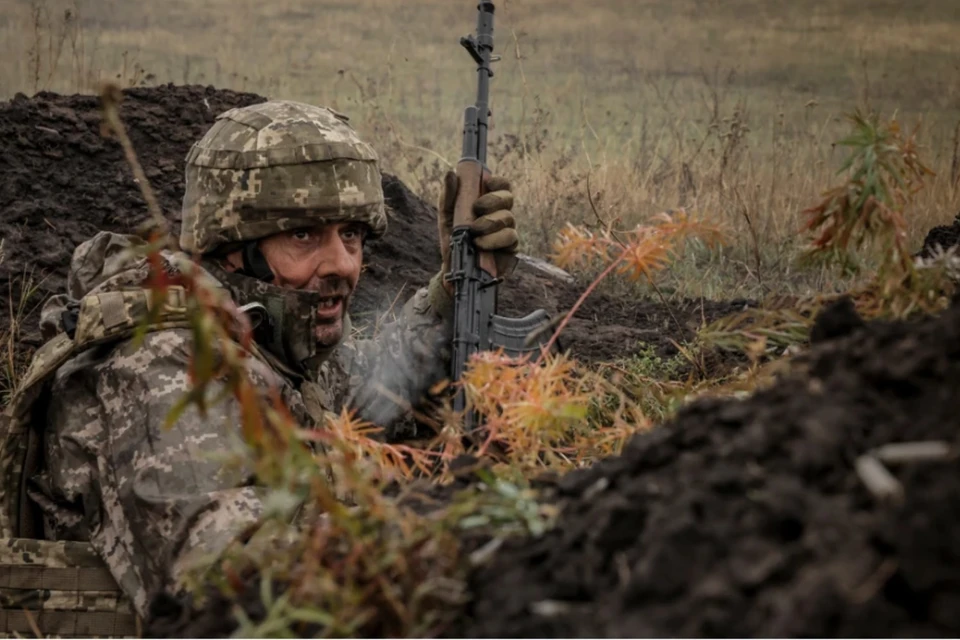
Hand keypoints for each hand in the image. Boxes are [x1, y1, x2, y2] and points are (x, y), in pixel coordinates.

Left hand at [437, 170, 518, 292]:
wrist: (454, 270)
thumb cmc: (453, 240)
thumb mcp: (446, 217)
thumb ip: (448, 196)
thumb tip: (451, 173)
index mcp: (488, 203)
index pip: (502, 186)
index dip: (498, 182)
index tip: (486, 183)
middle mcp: (500, 214)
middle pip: (508, 198)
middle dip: (493, 200)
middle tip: (477, 208)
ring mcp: (507, 231)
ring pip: (509, 217)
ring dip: (490, 223)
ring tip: (474, 233)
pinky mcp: (511, 248)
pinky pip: (511, 237)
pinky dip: (494, 239)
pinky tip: (481, 244)